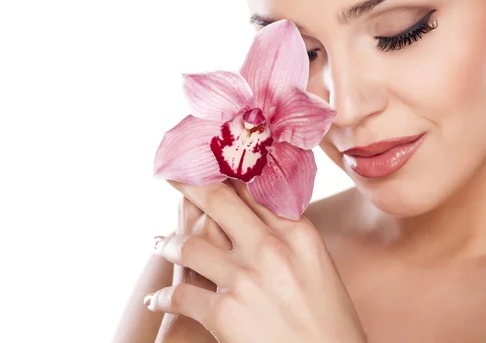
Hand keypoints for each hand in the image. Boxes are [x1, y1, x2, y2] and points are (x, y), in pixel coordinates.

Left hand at [145, 180, 366, 342]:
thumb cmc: (328, 321)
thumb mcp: (317, 266)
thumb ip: (288, 235)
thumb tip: (257, 209)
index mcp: (298, 234)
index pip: (254, 190)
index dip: (225, 173)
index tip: (208, 164)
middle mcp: (271, 249)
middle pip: (218, 201)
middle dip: (189, 184)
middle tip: (172, 175)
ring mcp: (246, 279)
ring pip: (188, 245)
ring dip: (167, 244)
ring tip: (159, 244)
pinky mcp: (225, 312)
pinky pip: (179, 295)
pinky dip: (162, 298)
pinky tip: (156, 300)